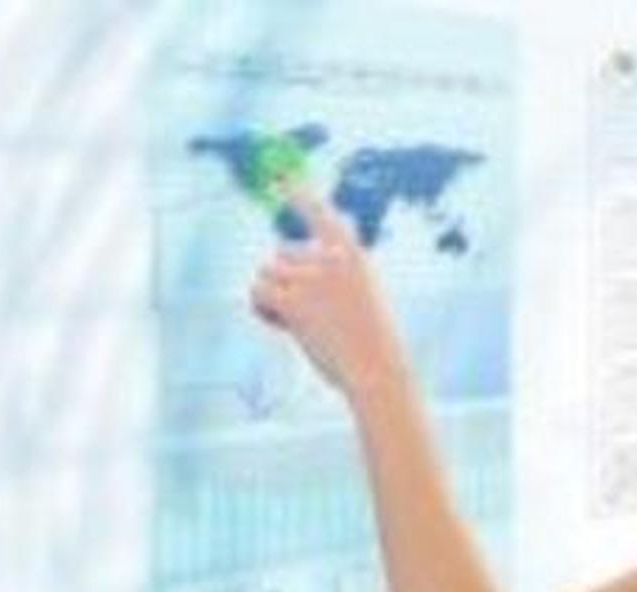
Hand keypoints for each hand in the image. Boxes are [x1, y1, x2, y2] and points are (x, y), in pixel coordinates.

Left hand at [250, 186, 407, 399]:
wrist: (378, 369)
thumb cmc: (372, 341)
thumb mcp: (362, 295)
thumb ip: (332, 275)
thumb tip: (286, 269)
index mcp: (352, 253)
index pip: (321, 214)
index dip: (299, 194)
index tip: (282, 178)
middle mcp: (330, 258)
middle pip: (282, 252)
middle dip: (285, 279)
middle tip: (306, 312)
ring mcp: (311, 278)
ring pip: (267, 272)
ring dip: (273, 296)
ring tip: (297, 322)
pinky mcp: (293, 301)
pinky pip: (258, 291)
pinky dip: (262, 308)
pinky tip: (281, 325)